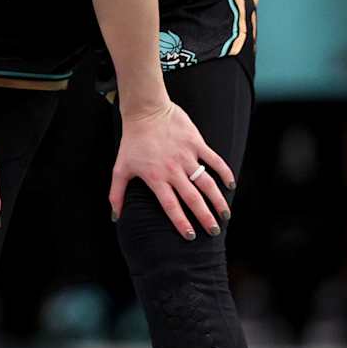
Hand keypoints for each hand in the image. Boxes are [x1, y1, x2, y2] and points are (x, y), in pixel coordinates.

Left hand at [110, 101, 234, 239]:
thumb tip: (115, 217)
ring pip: (206, 182)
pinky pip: (214, 160)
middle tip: (214, 231)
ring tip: (225, 214)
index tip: (190, 236)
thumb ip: (116, 195)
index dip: (180, 222)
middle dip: (205, 217)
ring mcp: (186, 156)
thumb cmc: (132, 142)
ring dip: (217, 200)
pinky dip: (224, 172)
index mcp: (156, 178)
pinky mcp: (196, 143)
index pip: (171, 206)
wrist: (146, 111)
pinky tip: (231, 185)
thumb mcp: (120, 169)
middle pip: (192, 198)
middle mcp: (173, 170)